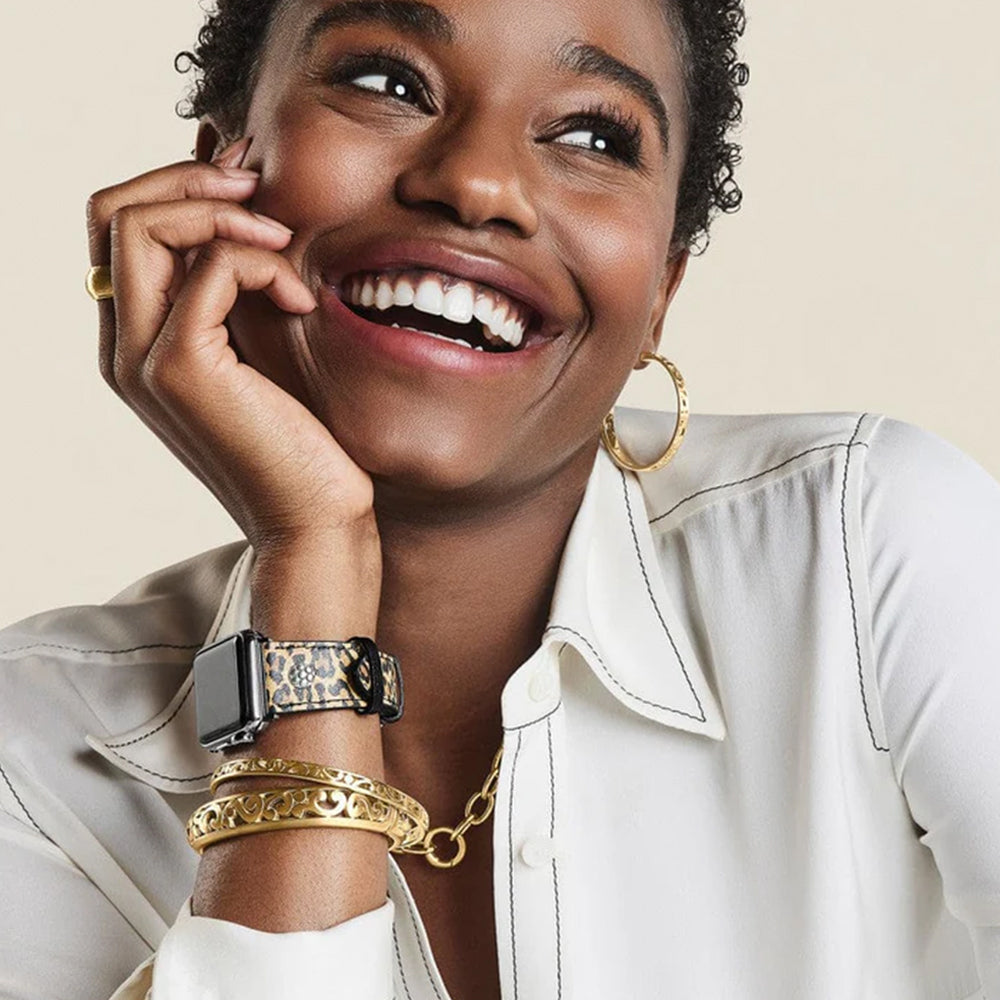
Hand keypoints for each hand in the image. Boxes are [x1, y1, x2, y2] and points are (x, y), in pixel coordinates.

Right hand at [86, 137, 377, 552]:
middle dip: (191, 178)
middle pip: (112, 210)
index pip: (116, 225)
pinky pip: (210, 268)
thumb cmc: (301, 438)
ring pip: (140, 224)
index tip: (248, 181)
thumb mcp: (263, 345)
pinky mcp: (181, 368)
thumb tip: (248, 194)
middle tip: (262, 189)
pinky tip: (302, 301)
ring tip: (287, 246)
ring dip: (225, 213)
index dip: (176, 182)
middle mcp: (122, 347)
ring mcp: (141, 358)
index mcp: (135, 339)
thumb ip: (239, 281)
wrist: (314, 518)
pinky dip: (263, 263)